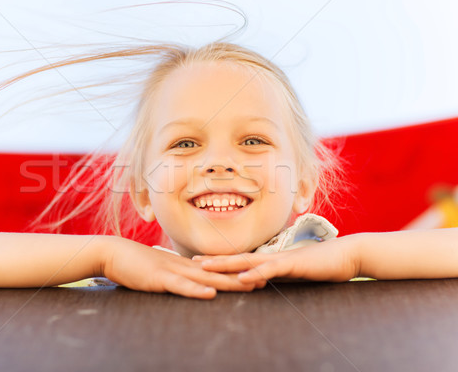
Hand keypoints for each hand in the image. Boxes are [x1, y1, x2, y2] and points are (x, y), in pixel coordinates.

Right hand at [101, 237, 253, 298]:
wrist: (110, 252)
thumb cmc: (131, 262)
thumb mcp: (155, 269)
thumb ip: (169, 274)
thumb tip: (181, 279)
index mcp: (181, 264)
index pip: (211, 269)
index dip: (232, 271)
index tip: (252, 274)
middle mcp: (181, 265)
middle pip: (215, 272)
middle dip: (239, 276)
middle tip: (263, 279)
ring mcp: (171, 270)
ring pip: (204, 278)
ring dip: (227, 282)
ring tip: (248, 285)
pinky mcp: (158, 278)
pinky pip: (180, 285)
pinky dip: (196, 289)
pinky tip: (210, 293)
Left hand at [193, 238, 360, 287]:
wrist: (346, 256)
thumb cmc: (320, 265)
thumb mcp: (294, 272)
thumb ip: (277, 276)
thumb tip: (262, 282)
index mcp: (269, 259)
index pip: (240, 260)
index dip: (220, 262)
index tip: (198, 264)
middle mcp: (270, 257)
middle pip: (236, 258)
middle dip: (213, 261)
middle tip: (191, 262)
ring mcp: (280, 259)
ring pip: (247, 261)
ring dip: (225, 265)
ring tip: (204, 267)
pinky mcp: (292, 264)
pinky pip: (270, 270)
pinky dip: (255, 274)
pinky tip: (241, 279)